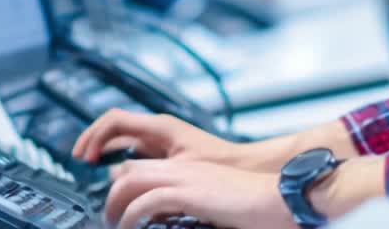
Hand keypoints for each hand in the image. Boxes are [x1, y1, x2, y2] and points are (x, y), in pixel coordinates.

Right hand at [72, 109, 243, 167]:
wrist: (242, 165)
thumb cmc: (219, 162)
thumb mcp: (178, 169)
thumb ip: (146, 169)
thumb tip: (116, 172)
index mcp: (159, 125)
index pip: (114, 120)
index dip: (93, 136)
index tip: (84, 156)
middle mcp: (158, 127)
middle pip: (114, 126)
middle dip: (93, 140)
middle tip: (79, 159)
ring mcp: (161, 137)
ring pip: (122, 137)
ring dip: (104, 148)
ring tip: (91, 164)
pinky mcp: (165, 148)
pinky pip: (134, 147)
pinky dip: (118, 155)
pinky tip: (115, 169)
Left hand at [105, 159, 293, 228]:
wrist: (279, 198)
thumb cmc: (256, 206)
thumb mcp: (216, 203)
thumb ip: (194, 206)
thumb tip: (180, 218)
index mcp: (190, 168)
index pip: (143, 165)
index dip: (124, 182)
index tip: (118, 205)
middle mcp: (182, 167)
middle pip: (129, 170)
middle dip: (111, 192)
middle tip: (109, 217)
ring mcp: (184, 177)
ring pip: (130, 181)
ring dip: (114, 205)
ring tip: (113, 223)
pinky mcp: (187, 192)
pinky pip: (144, 201)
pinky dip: (129, 216)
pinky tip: (128, 227)